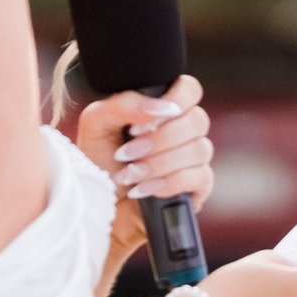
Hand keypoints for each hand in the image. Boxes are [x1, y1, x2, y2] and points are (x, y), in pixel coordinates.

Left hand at [78, 78, 214, 208]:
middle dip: (159, 140)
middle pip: (197, 120)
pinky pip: (200, 176)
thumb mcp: (97, 125)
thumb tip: (160, 107)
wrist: (98, 208)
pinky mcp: (199, 187)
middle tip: (126, 154)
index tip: (138, 125)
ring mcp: (195, 158)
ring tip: (129, 176)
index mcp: (163, 109)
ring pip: (198, 149)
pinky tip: (144, 191)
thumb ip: (123, 104)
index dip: (172, 102)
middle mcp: (184, 130)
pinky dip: (168, 183)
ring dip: (158, 164)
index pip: (189, 89)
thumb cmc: (98, 162)